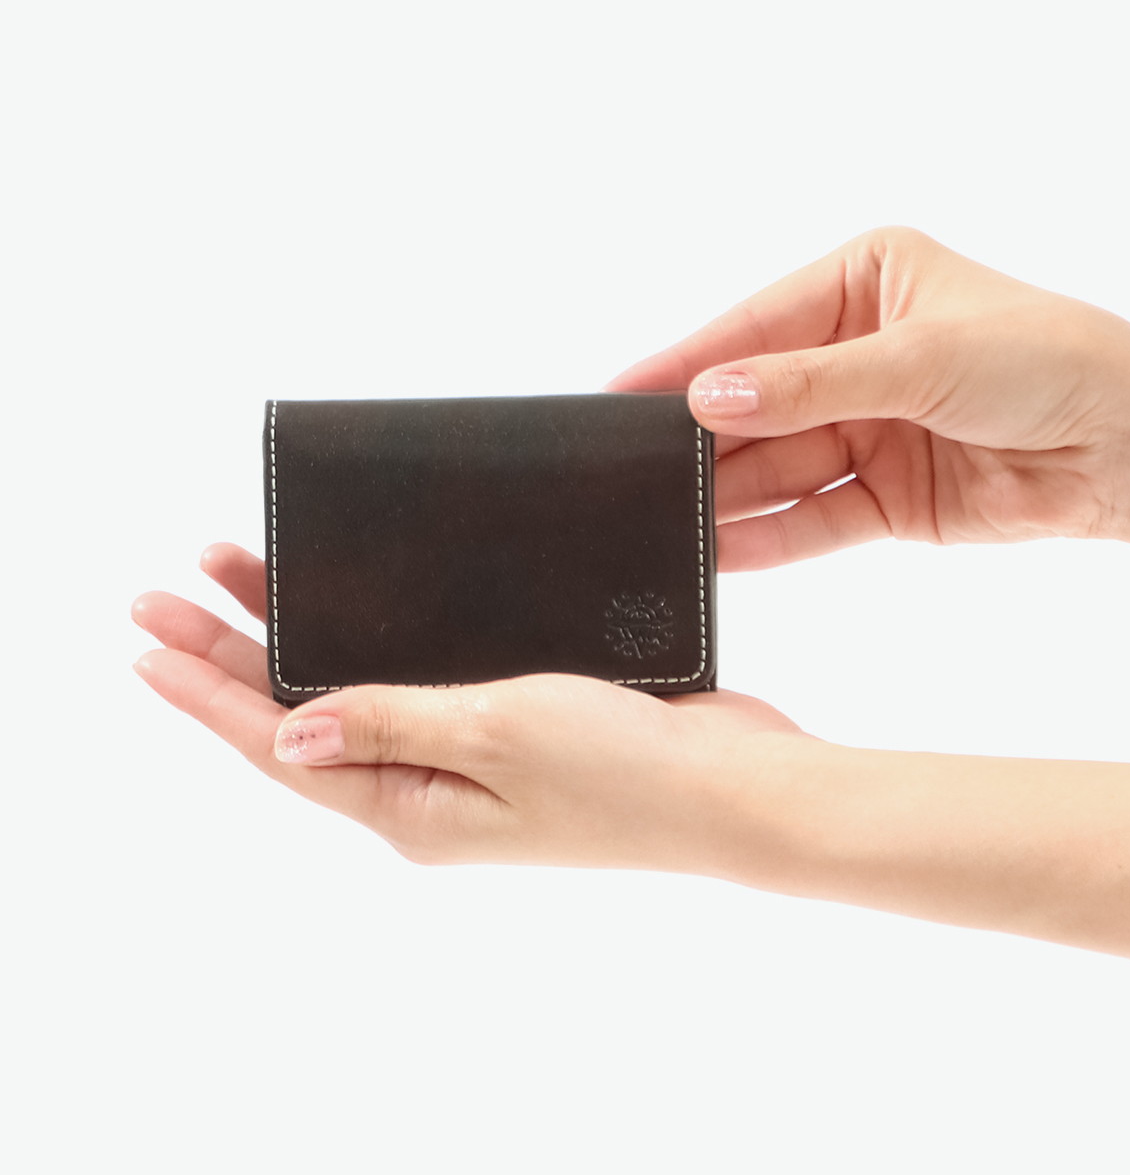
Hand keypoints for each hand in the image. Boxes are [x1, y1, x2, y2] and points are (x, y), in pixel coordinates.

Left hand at [132, 544, 807, 871]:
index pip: (278, 744)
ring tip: (239, 577)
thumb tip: (285, 731)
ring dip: (297, 639)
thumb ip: (388, 723)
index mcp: (410, 806)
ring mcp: (470, 763)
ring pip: (356, 692)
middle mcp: (427, 791)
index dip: (205, 693)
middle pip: (303, 716)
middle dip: (229, 652)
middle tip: (164, 588)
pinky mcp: (512, 732)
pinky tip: (357, 613)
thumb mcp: (495, 735)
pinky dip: (372, 646)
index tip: (143, 642)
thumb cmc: (627, 772)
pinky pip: (415, 685)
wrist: (732, 790)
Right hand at [608, 226, 1129, 568]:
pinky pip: (815, 515)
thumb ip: (806, 385)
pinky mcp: (886, 494)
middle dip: (707, 438)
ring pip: (782, 465)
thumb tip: (711, 398)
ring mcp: (870, 427)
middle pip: (762, 402)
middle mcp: (859, 354)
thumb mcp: (916, 356)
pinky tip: (723, 549)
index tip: (623, 390)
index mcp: (865, 284)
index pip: (757, 326)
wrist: (1128, 448)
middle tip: (637, 468)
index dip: (690, 361)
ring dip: (732, 494)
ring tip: (670, 519)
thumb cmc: (1045, 360)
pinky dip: (773, 536)